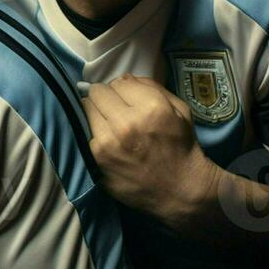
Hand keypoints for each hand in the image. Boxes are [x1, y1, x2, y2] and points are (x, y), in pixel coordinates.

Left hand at [83, 74, 216, 224]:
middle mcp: (126, 123)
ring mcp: (108, 142)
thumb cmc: (182, 148)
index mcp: (151, 108)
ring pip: (87, 108)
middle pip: (97, 92)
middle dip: (106, 97)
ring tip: (111, 124)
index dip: (124, 89)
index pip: (119, 82)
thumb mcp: (180, 111)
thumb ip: (152, 88)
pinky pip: (86, 132)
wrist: (180, 191)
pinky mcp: (97, 158)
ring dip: (97, 113)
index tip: (128, 99)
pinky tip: (109, 141)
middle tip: (115, 108)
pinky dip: (96, 133)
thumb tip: (123, 78)